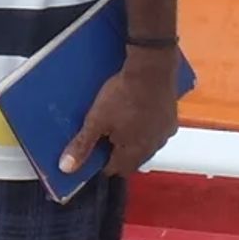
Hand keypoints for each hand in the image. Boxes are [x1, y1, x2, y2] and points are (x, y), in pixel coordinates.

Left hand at [59, 53, 180, 181]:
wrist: (151, 69)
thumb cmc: (124, 94)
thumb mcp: (96, 120)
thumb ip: (82, 145)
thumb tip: (67, 167)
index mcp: (133, 152)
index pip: (115, 170)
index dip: (102, 164)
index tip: (93, 155)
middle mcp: (152, 147)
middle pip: (132, 160)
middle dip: (118, 153)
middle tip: (105, 137)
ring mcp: (164, 133)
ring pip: (146, 146)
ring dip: (134, 141)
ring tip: (121, 124)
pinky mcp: (171, 119)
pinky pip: (157, 131)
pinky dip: (147, 127)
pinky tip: (139, 114)